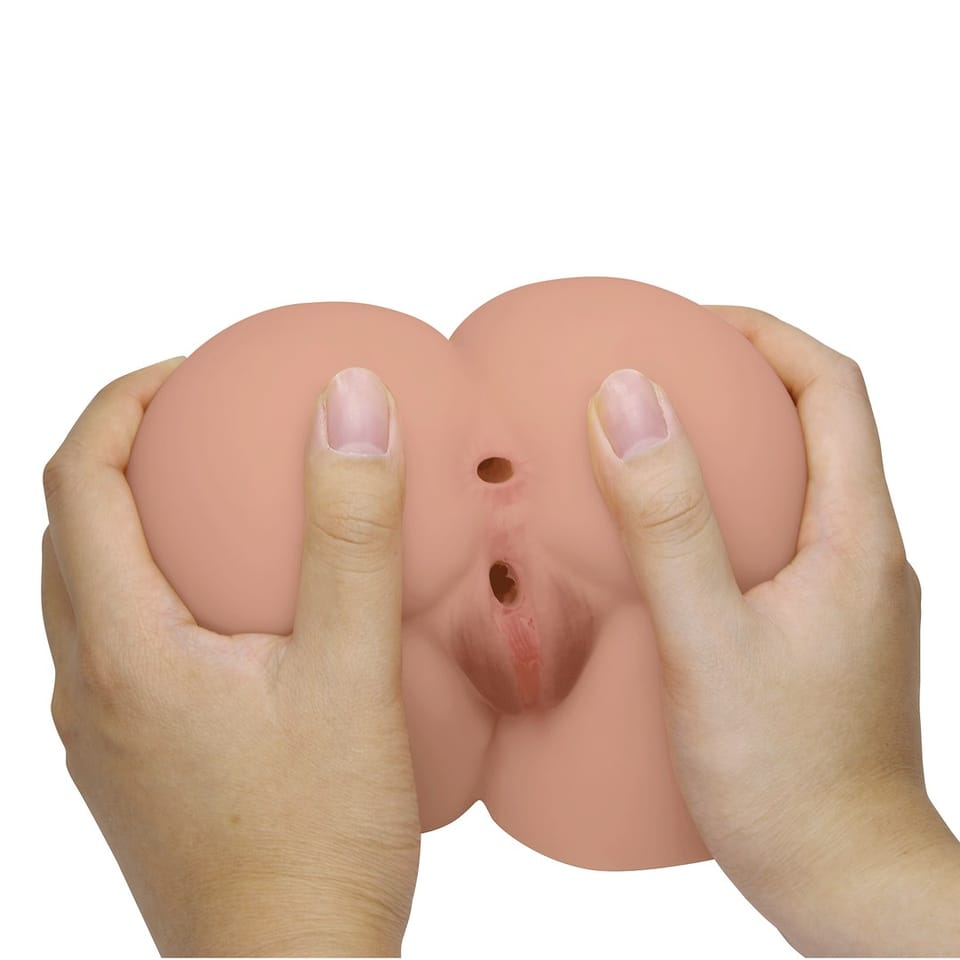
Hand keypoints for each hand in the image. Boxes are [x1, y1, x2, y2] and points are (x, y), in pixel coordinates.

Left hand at [41, 360, 418, 956]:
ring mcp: (105, 731)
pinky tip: (244, 606)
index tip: (194, 372)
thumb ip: (353, 531)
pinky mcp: (138, 761)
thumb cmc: (316, 842)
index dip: (124, 401)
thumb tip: (351, 404)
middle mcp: (90, 686)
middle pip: (74, 529)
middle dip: (129, 452)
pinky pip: (125, 641)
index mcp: (121, 648)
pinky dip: (165, 586)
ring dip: (144, 521)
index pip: (78, 480)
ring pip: (92, 588)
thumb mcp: (353, 671)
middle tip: (214, 424)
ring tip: (228, 501)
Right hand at [586, 307, 959, 956]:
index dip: (767, 336)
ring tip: (647, 450)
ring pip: (793, 486)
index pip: (834, 387)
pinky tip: (662, 547)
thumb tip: (629, 399)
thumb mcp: (708, 641)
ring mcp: (843, 596)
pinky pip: (773, 541)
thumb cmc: (784, 777)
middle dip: (742, 381)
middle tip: (655, 378)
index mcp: (855, 536)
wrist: (842, 879)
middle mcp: (862, 555)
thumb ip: (668, 520)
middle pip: (817, 427)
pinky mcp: (816, 633)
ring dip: (731, 450)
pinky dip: (724, 514)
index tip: (690, 325)